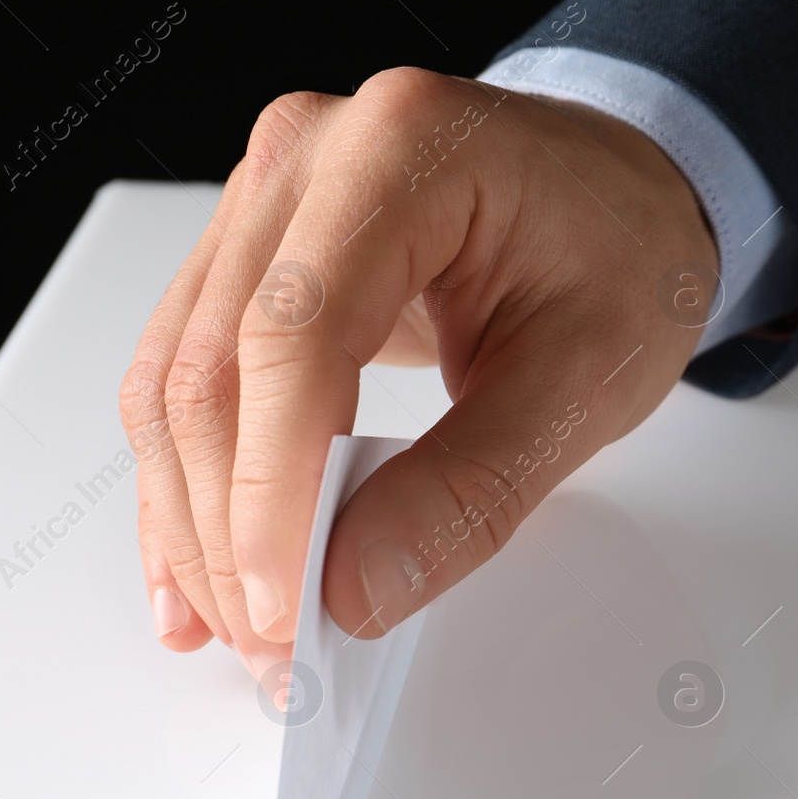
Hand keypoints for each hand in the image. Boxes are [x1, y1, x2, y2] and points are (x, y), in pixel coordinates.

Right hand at [119, 67, 716, 676]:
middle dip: (230, 534)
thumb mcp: (588, 380)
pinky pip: (183, 377)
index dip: (270, 491)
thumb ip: (473, 486)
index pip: (292, 333)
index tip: (287, 609)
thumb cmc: (621, 254)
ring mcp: (264, 203)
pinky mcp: (248, 258)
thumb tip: (355, 586)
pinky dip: (186, 486)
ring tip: (236, 632)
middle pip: (213, 367)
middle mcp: (305, 154)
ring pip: (176, 384)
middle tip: (277, 651)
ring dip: (194, 524)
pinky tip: (195, 572)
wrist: (619, 199)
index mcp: (402, 147)